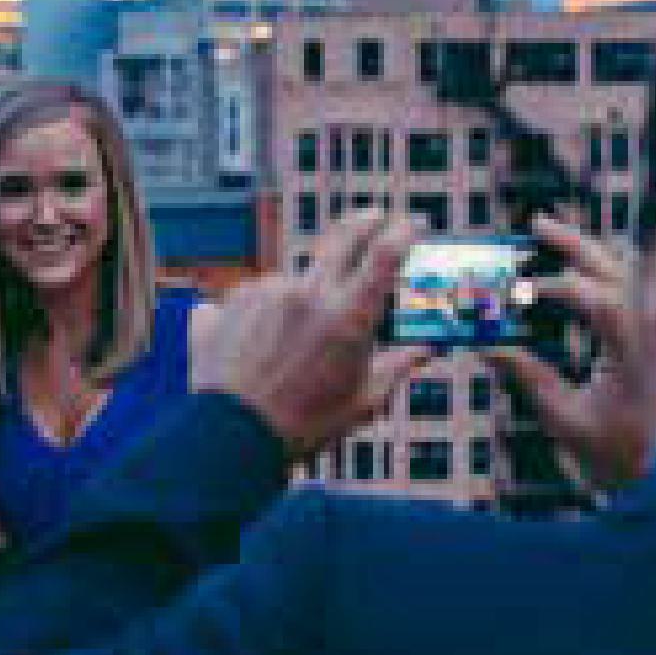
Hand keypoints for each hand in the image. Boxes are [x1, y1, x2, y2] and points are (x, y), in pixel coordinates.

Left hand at [193, 211, 428, 461]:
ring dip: (304, 296)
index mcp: (348, 316)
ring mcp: (264, 292)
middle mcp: (307, 292)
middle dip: (364, 222)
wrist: (230, 437)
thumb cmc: (303, 426)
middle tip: (375, 217)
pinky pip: (258, 298)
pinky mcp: (230, 300)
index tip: (411, 224)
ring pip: (295, 279)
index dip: (402, 233)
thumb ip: (397, 367)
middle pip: (341, 238)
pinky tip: (261, 349)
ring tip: (293, 347)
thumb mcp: (363, 402)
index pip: (385, 256)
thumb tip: (425, 350)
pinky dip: (266, 315)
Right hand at [489, 212, 655, 491]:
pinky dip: (645, 272)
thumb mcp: (569, 421)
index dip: (544, 286)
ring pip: (644, 271)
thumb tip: (486, 346)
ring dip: (605, 254)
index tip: (512, 291)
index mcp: (631, 339)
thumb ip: (528, 377)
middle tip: (537, 223)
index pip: (584, 292)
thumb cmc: (632, 460)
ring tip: (570, 243)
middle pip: (617, 263)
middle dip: (574, 241)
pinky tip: (619, 274)